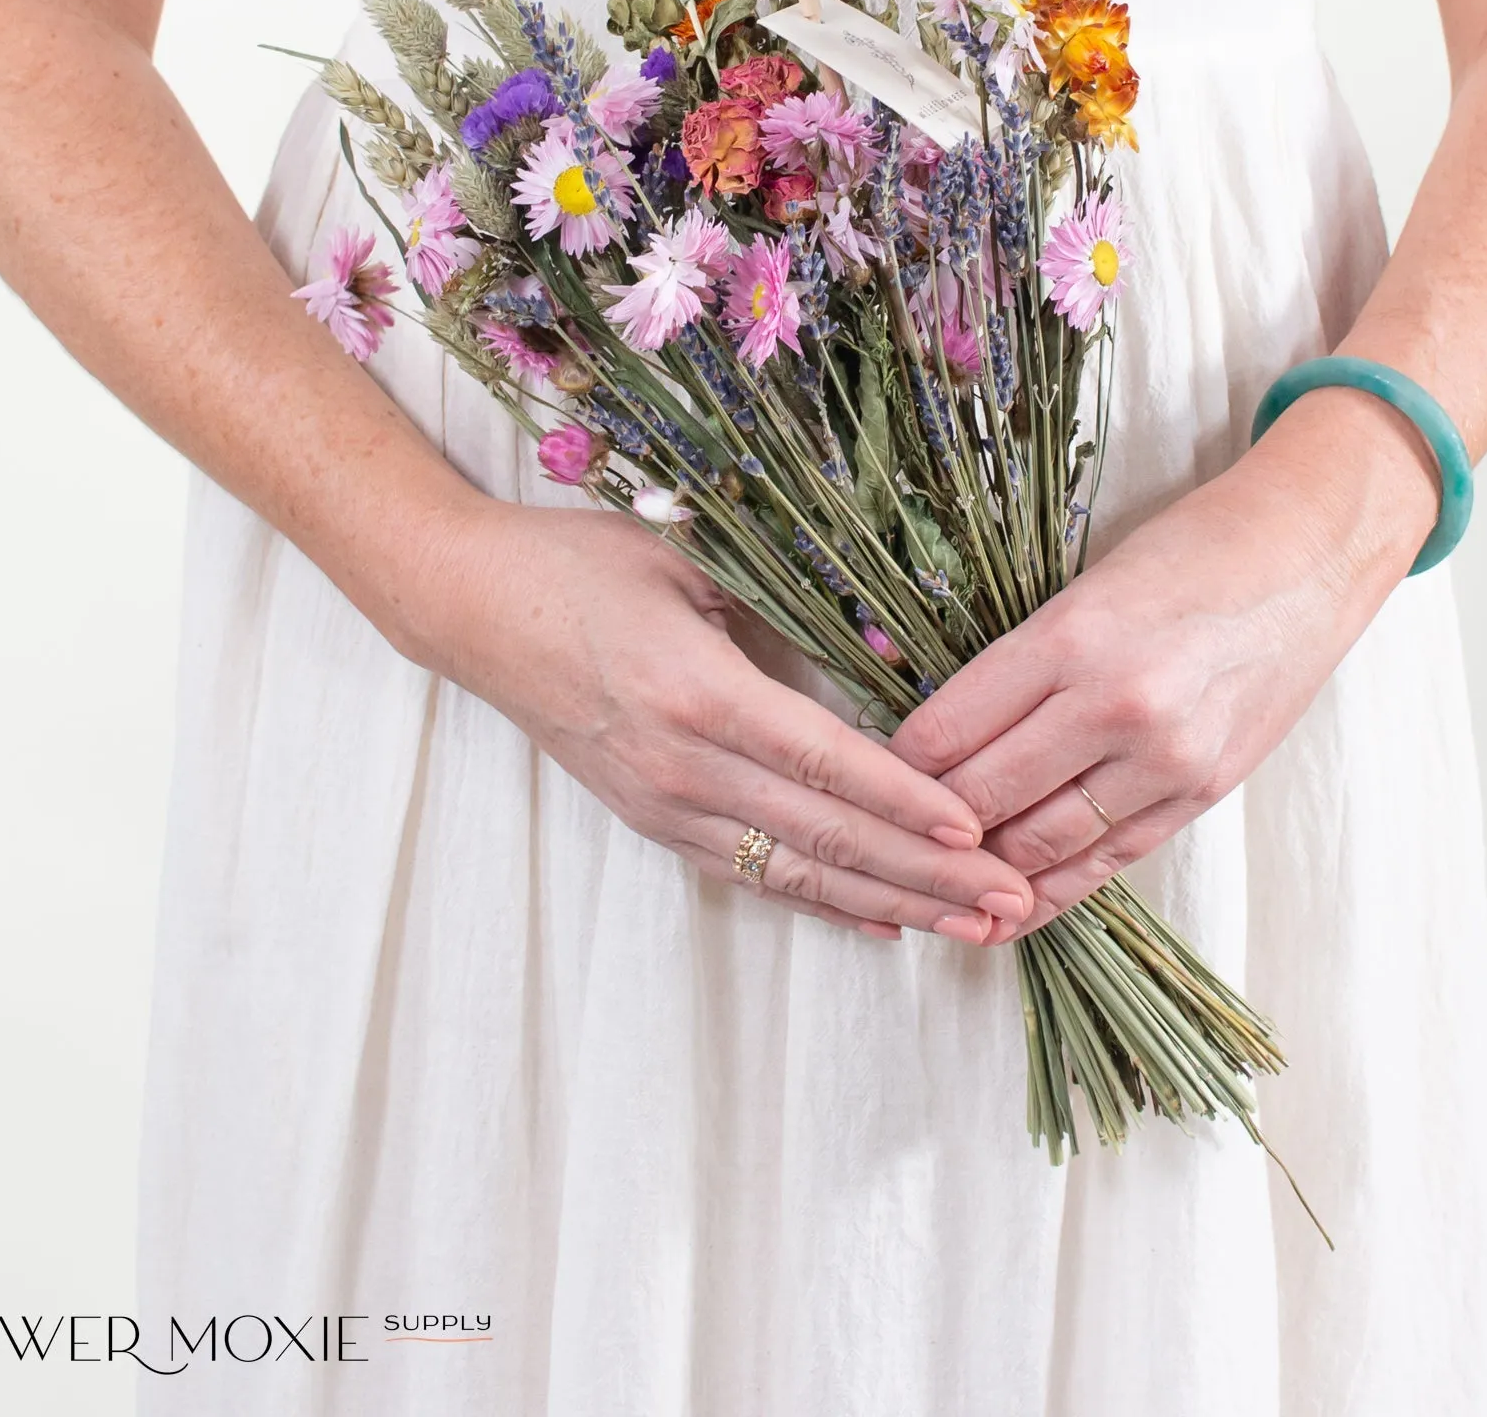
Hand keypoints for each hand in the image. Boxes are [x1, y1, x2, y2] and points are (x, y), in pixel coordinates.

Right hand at [408, 500, 1035, 943]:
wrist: (473, 610)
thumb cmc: (581, 567)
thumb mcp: (687, 557)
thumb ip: (779, 600)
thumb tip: (883, 635)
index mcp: (697, 693)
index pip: (825, 762)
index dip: (905, 802)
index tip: (979, 832)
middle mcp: (683, 766)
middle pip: (827, 835)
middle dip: (928, 875)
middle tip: (1013, 901)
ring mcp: (665, 805)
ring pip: (797, 873)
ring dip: (893, 904)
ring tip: (973, 929)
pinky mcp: (652, 821)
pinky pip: (754, 876)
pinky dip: (826, 903)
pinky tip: (887, 923)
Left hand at [890, 390, 1440, 938]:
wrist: (1309, 556)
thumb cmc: (1189, 550)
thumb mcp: (1085, 584)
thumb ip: (1020, 659)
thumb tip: (939, 725)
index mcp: (1071, 637)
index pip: (950, 728)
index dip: (896, 764)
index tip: (866, 774)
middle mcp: (1116, 706)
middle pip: (986, 796)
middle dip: (928, 823)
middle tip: (887, 834)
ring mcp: (1165, 759)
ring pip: (1042, 843)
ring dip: (982, 868)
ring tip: (937, 878)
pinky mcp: (1202, 791)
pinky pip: (1109, 861)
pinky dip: (1052, 890)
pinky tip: (1009, 909)